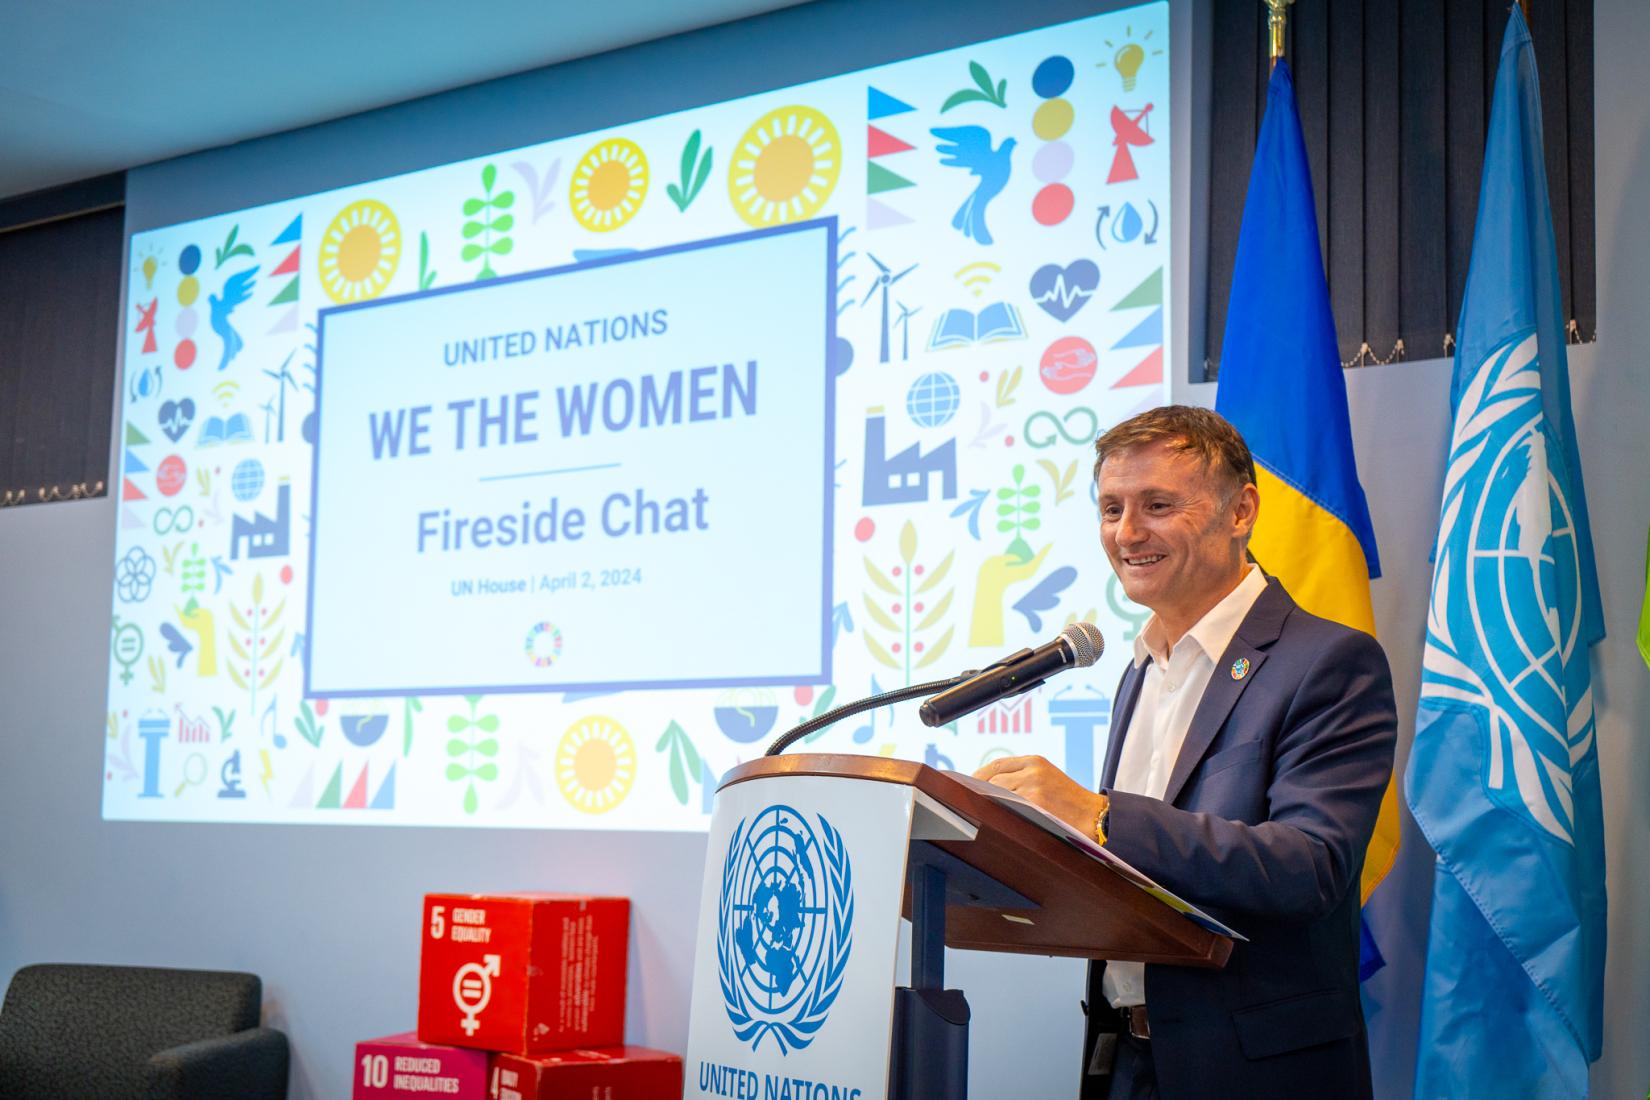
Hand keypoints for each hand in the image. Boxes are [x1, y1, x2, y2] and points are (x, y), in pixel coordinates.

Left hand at [973, 754, 1106, 836]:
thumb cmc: (1071, 803)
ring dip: (987, 802)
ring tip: (980, 812)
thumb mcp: (1048, 779)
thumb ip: (1022, 778)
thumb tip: (988, 788)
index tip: (968, 786)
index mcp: (1035, 761)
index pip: (996, 765)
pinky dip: (998, 811)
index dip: (978, 775)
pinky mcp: (1036, 803)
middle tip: (970, 802)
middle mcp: (1032, 770)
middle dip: (980, 791)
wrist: (1097, 817)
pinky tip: (993, 818)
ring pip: (997, 793)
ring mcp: (1033, 786)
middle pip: (993, 779)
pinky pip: (1007, 806)